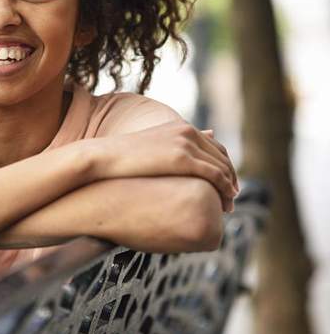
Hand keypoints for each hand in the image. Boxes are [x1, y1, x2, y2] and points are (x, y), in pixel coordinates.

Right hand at [92, 121, 238, 210]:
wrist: (102, 157)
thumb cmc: (119, 157)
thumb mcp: (148, 148)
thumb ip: (167, 149)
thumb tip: (171, 161)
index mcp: (180, 127)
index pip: (214, 146)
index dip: (224, 165)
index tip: (226, 184)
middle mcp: (187, 131)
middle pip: (222, 156)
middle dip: (230, 177)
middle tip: (231, 198)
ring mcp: (186, 144)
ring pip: (222, 167)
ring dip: (230, 187)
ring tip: (229, 206)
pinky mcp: (183, 159)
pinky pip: (215, 176)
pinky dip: (224, 190)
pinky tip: (225, 204)